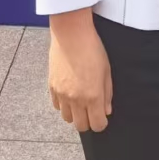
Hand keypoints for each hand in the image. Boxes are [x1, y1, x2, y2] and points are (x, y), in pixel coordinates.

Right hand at [48, 9, 112, 131]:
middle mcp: (76, 99)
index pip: (97, 125)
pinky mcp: (52, 87)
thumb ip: (107, 94)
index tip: (102, 117)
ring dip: (74, 114)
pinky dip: (63, 105)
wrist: (71, 33)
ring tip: (79, 101)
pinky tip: (69, 93)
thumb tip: (106, 110)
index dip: (101, 123)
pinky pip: (56, 106)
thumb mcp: (106, 71)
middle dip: (88, 121)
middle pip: (81, 126)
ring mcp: (62, 94)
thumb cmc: (92, 48)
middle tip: (91, 111)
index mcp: (93, 96)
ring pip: (67, 118)